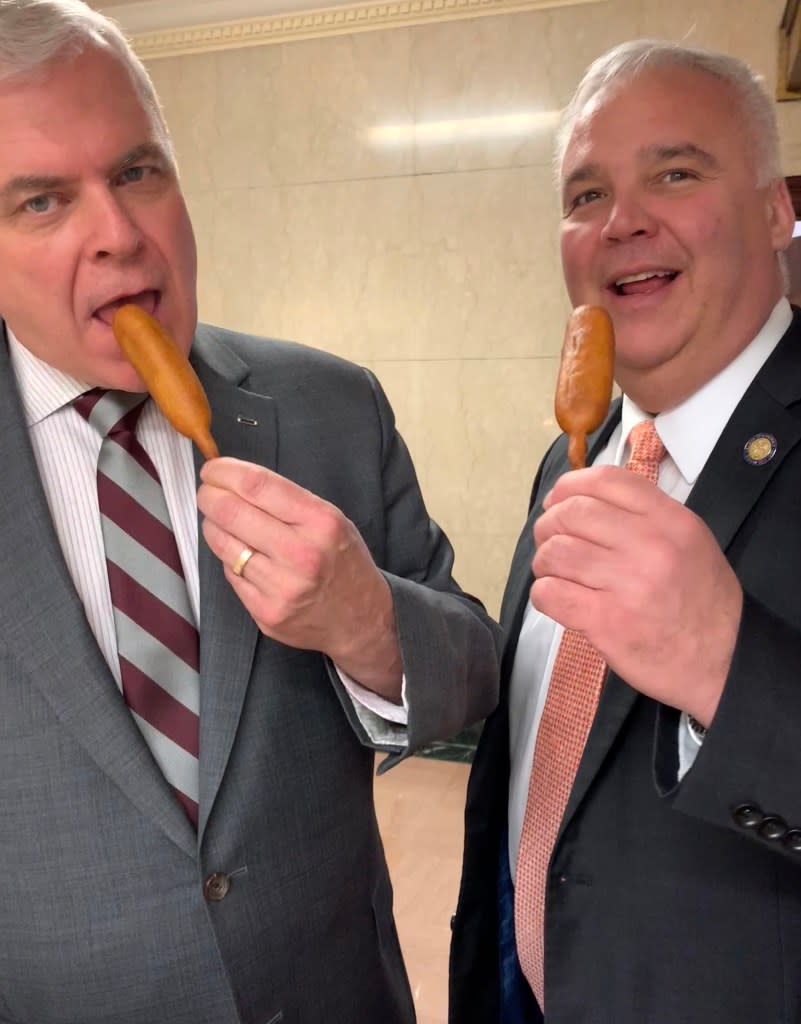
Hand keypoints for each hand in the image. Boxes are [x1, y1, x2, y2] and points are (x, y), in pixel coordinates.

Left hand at [197, 458, 401, 701]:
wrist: (361, 618)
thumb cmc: (343, 561)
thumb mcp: (332, 519)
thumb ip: (287, 500)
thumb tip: (234, 481)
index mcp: (321, 523)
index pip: (257, 486)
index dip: (225, 472)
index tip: (213, 469)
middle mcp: (302, 554)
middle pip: (231, 512)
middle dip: (210, 497)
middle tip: (207, 493)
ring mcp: (281, 587)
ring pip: (223, 544)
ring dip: (214, 527)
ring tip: (221, 522)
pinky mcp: (266, 612)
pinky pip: (230, 573)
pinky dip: (230, 558)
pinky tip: (242, 554)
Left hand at [530, 466, 742, 725]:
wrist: (725, 661)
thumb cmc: (701, 601)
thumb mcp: (689, 542)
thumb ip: (643, 516)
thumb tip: (580, 501)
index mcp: (670, 520)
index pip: (605, 481)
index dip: (569, 487)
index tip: (557, 502)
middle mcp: (649, 545)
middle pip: (572, 513)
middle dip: (548, 525)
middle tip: (548, 541)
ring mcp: (627, 584)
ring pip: (556, 552)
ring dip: (544, 561)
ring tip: (554, 572)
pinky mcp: (607, 622)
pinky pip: (551, 593)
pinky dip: (543, 593)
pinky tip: (555, 598)